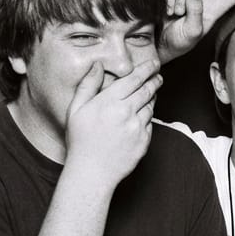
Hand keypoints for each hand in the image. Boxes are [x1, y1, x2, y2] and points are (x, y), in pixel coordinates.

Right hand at [65, 58, 160, 185]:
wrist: (92, 172)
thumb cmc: (81, 140)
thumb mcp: (76, 110)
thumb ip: (88, 85)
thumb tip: (98, 65)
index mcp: (110, 102)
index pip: (134, 79)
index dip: (147, 69)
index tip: (154, 63)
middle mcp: (127, 112)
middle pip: (147, 90)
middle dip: (155, 80)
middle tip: (158, 76)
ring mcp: (138, 128)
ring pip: (150, 106)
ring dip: (152, 98)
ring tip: (149, 94)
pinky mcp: (144, 141)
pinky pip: (149, 124)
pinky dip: (147, 118)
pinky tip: (140, 117)